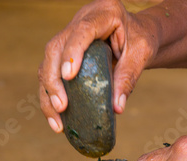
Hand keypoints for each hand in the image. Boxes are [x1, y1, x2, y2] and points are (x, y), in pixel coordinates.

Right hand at [38, 0, 156, 132]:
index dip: (72, 52)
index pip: (82, 30)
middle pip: (55, 48)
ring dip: (48, 93)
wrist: (137, 35)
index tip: (68, 76)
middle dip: (54, 80)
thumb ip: (128, 78)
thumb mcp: (140, 56)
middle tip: (62, 107)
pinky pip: (50, 73)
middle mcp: (81, 20)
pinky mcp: (63, 52)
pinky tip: (56, 117)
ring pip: (47, 62)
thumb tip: (117, 108)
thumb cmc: (140, 41)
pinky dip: (50, 96)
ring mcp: (69, 35)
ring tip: (57, 120)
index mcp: (104, 13)